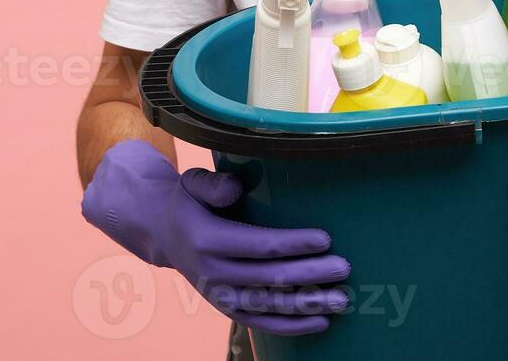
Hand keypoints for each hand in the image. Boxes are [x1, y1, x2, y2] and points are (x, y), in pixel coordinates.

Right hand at [82, 139, 350, 334]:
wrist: (164, 234)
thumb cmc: (189, 202)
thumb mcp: (192, 183)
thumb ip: (213, 184)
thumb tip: (235, 187)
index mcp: (207, 240)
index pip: (257, 245)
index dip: (292, 244)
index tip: (325, 239)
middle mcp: (213, 273)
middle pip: (269, 278)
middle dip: (310, 275)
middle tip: (344, 268)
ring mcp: (220, 295)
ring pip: (269, 306)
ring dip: (307, 305)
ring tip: (341, 299)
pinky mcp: (227, 309)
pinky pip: (262, 322)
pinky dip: (291, 326)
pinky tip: (321, 322)